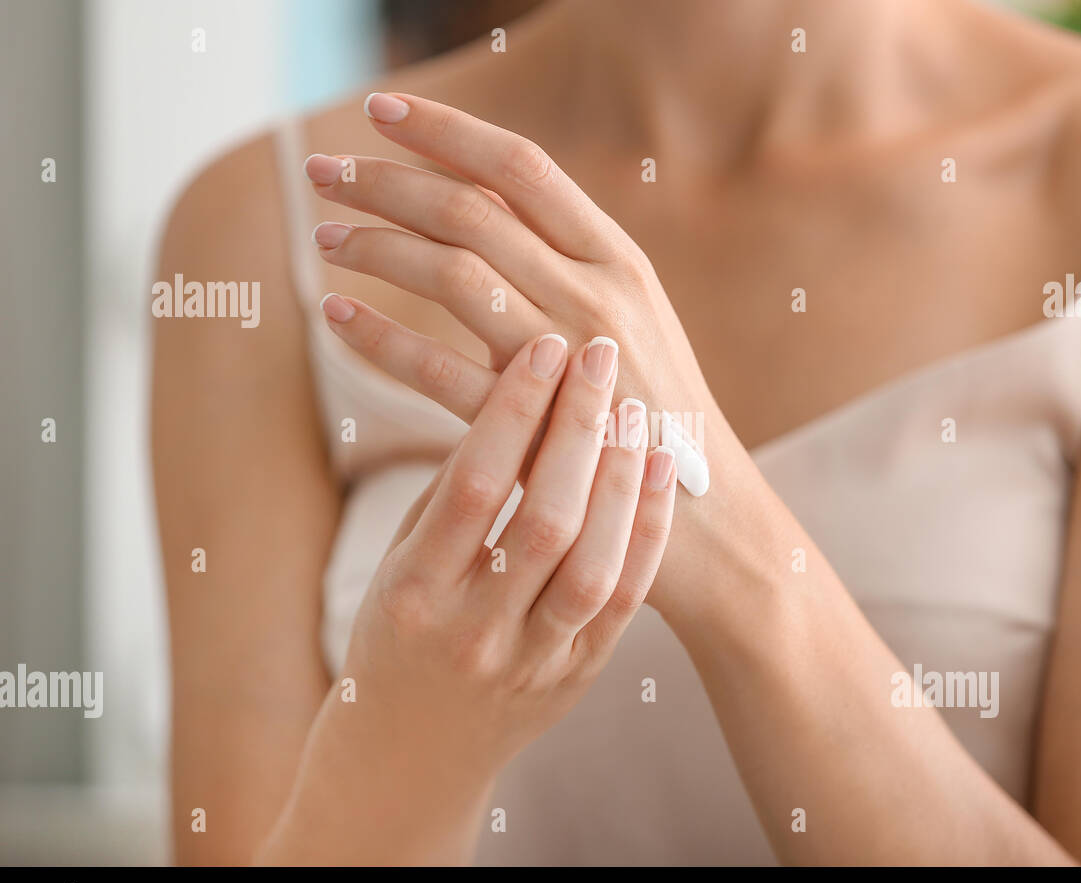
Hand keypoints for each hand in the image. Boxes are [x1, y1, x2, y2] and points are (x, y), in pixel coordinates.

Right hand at [260, 333, 676, 862]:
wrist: (408, 760)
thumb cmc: (396, 641)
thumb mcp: (396, 569)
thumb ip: (448, 499)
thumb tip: (510, 402)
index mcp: (413, 594)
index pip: (472, 486)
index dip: (513, 411)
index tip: (542, 347)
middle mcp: (474, 631)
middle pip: (544, 519)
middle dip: (578, 429)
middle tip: (599, 355)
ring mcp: (532, 660)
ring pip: (594, 564)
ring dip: (620, 478)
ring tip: (633, 410)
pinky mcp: (578, 675)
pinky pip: (623, 599)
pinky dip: (646, 530)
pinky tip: (656, 471)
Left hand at [304, 92, 724, 492]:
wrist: (699, 515)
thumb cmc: (654, 413)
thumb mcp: (631, 320)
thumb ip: (567, 265)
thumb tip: (486, 206)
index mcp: (620, 260)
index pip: (522, 167)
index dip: (446, 131)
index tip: (382, 110)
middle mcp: (596, 296)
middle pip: (473, 209)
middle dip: (388, 180)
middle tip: (324, 170)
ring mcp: (567, 361)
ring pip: (452, 273)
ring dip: (377, 245)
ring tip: (325, 235)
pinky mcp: (535, 428)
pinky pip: (438, 369)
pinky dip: (380, 337)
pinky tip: (337, 318)